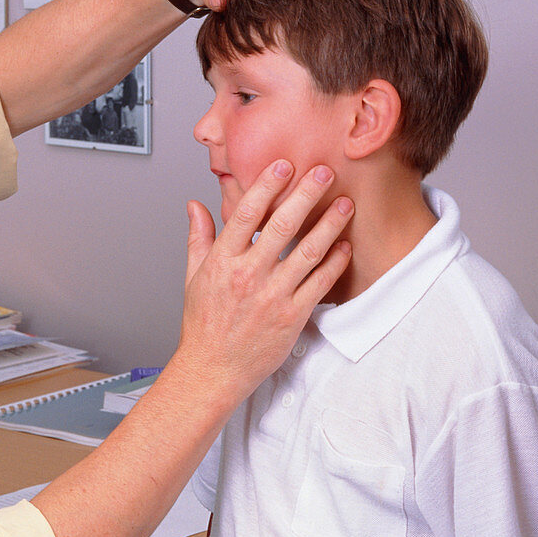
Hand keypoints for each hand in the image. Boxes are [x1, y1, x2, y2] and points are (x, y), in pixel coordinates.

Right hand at [174, 160, 352, 405]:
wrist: (212, 370)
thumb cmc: (203, 326)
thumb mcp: (193, 277)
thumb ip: (198, 238)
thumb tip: (195, 206)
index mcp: (221, 263)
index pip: (245, 215)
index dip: (265, 187)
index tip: (282, 166)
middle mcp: (247, 276)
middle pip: (281, 226)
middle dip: (304, 195)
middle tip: (323, 171)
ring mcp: (271, 297)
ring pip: (307, 252)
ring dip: (329, 225)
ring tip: (345, 204)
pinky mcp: (291, 317)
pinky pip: (319, 284)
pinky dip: (334, 263)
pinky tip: (344, 246)